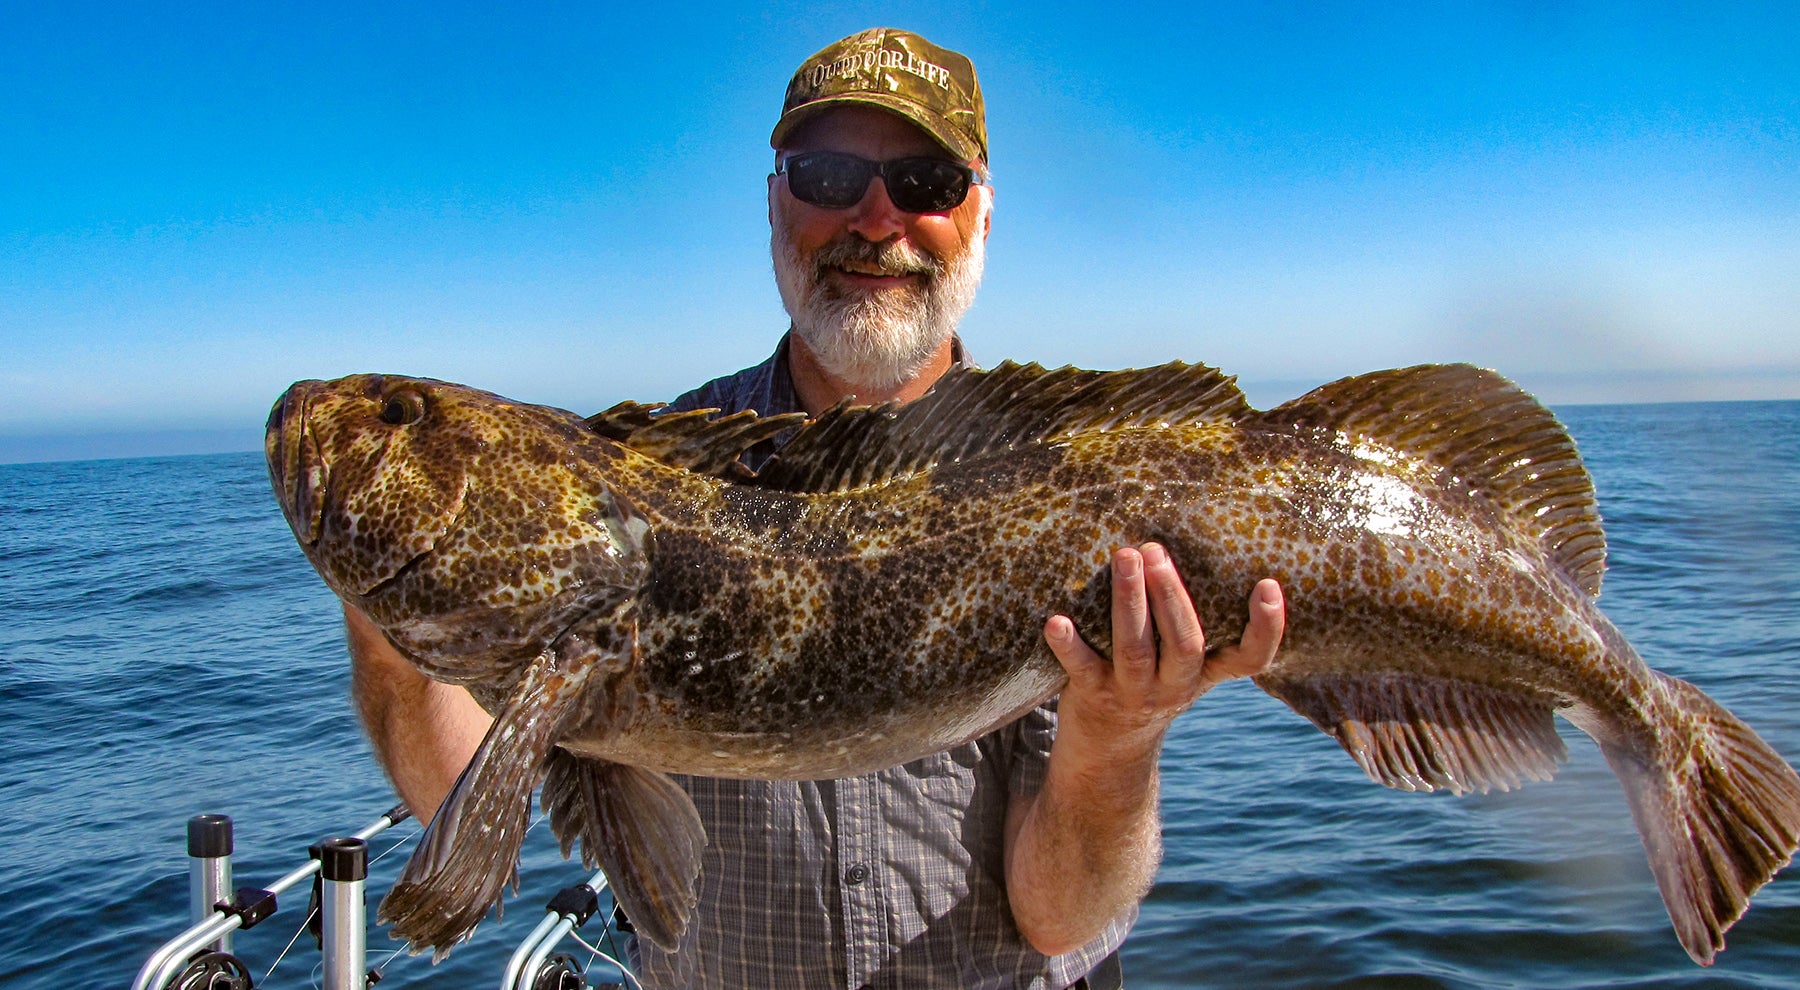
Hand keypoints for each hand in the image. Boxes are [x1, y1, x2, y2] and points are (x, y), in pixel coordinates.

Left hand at [1044, 543, 1284, 753]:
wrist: (1108, 750)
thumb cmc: (1148, 683)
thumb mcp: (1179, 664)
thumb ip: (1185, 620)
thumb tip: (1175, 538)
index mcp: (1206, 672)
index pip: (1251, 658)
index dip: (1267, 627)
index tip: (1268, 585)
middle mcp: (1176, 686)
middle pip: (1184, 643)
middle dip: (1170, 594)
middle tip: (1154, 550)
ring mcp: (1135, 694)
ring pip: (1135, 650)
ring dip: (1129, 601)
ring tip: (1124, 557)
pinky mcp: (1094, 697)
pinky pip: (1082, 668)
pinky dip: (1069, 644)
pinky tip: (1057, 621)